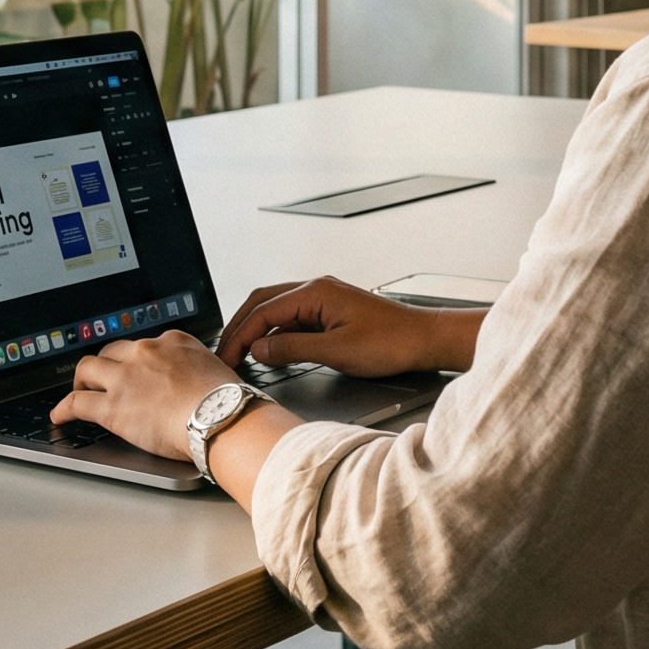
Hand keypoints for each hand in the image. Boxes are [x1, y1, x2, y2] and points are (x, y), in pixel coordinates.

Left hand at [51, 330, 238, 462]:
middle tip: (103, 379)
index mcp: (172, 341)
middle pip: (112, 351)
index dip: (134, 359)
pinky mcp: (112, 407)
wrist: (221, 417)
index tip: (133, 368)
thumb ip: (198, 371)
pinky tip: (60, 416)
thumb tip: (198, 382)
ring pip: (87, 369)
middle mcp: (144, 352)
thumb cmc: (227, 401)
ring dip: (81, 381)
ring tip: (78, 392)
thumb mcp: (216, 371)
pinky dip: (63, 409)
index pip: (143, 345)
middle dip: (105, 365)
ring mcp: (125, 378)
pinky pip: (77, 403)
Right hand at [218, 276, 483, 376]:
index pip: (263, 312)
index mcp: (315, 292)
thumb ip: (293, 350)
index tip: (226, 358)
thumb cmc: (392, 342)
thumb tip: (259, 350)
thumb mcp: (337, 351)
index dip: (240, 336)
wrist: (424, 340)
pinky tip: (269, 352)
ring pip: (276, 309)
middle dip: (239, 327)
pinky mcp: (330, 312)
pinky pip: (292, 318)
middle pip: (263, 302)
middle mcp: (316, 289)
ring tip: (238, 353)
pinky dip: (274, 334)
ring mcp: (323, 299)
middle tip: (223, 354)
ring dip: (255, 329)